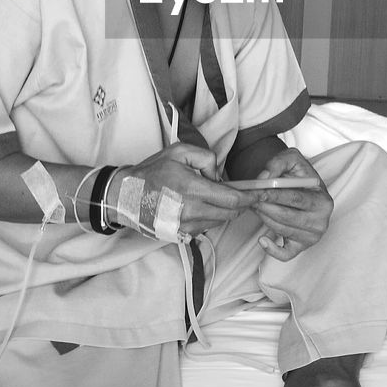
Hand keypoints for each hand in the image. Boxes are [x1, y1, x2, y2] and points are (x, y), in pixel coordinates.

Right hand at [111, 142, 259, 236]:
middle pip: (230, 214)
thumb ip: (206, 158)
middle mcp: (191, 211)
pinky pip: (205, 228)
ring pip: (219, 221)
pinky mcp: (180, 235)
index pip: (232, 200)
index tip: (260, 195)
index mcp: (193, 188)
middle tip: (239, 194)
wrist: (125, 196)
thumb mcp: (179, 152)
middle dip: (239, 205)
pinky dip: (208, 218)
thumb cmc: (152, 171)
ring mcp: (186, 226)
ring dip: (222, 211)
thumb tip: (219, 176)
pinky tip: (197, 206)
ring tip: (209, 197)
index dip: (250, 198)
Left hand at [247, 148, 331, 260]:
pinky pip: (285, 254)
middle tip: (250, 199)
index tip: (258, 191)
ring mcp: (312, 236)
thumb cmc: (298, 176)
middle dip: (265, 207)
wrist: (304, 189)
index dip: (275, 195)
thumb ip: (278, 163)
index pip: (296, 199)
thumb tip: (263, 178)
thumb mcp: (292, 159)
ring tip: (254, 206)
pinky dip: (272, 249)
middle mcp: (321, 221)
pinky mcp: (302, 246)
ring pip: (282, 229)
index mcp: (323, 200)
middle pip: (287, 216)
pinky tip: (262, 239)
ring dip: (264, 218)